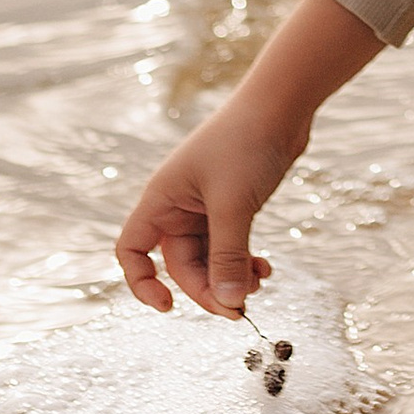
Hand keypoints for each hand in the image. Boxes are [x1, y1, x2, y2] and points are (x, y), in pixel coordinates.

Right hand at [114, 0, 381, 314]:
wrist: (281, 104)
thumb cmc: (246, 144)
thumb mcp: (234, 206)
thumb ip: (228, 256)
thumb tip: (229, 304)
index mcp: (162, 199)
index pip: (132, 250)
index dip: (142, 282)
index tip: (169, 307)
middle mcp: (178, 205)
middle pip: (180, 264)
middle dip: (208, 288)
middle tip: (240, 309)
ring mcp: (206, 205)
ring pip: (209, 258)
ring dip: (230, 277)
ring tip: (259, 283)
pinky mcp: (232, 203)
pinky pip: (230, 245)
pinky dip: (244, 261)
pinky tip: (266, 269)